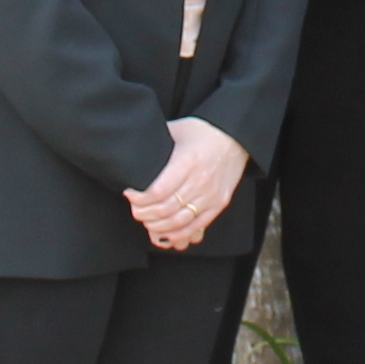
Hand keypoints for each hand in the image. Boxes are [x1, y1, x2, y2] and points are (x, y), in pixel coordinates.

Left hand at [128, 118, 250, 250]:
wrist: (234, 136)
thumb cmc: (203, 132)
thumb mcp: (176, 130)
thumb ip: (157, 144)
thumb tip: (135, 152)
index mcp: (187, 162)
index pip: (157, 191)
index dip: (139, 199)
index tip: (129, 194)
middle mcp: (200, 181)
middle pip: (165, 209)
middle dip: (144, 214)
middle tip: (135, 210)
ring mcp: (211, 195)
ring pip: (179, 221)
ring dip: (158, 226)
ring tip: (147, 221)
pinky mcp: (219, 203)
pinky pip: (196, 226)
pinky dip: (179, 233)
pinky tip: (166, 232)